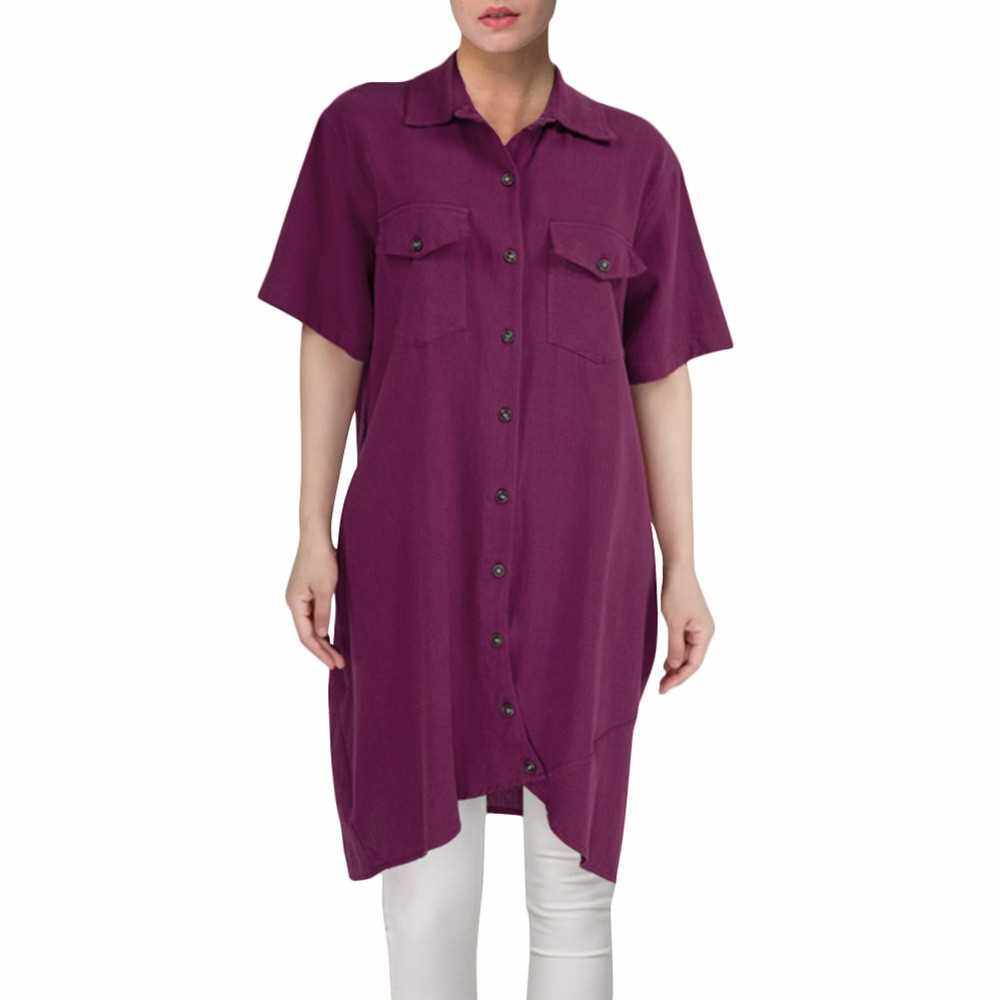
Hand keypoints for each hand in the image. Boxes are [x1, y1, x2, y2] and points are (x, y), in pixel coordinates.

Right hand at [285, 535, 346, 669]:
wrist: (315, 537)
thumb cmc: (321, 560)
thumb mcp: (326, 589)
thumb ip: (323, 613)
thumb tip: (322, 635)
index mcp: (295, 603)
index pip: (306, 636)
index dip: (320, 652)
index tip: (334, 663)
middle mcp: (293, 602)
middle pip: (307, 633)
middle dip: (323, 650)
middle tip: (340, 663)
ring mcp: (298, 597)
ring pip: (309, 625)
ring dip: (323, 640)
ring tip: (337, 654)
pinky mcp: (305, 591)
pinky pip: (312, 615)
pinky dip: (321, 627)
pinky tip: (330, 634)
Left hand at [659, 567, 713, 693]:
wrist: (678, 569)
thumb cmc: (677, 592)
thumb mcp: (674, 622)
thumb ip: (675, 646)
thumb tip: (675, 667)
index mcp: (705, 633)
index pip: (693, 664)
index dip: (678, 678)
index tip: (663, 688)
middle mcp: (705, 632)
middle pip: (692, 661)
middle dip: (677, 675)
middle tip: (661, 688)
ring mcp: (699, 627)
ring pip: (689, 654)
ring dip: (676, 666)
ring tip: (663, 678)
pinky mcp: (691, 622)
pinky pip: (685, 644)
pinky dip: (676, 654)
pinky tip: (667, 662)